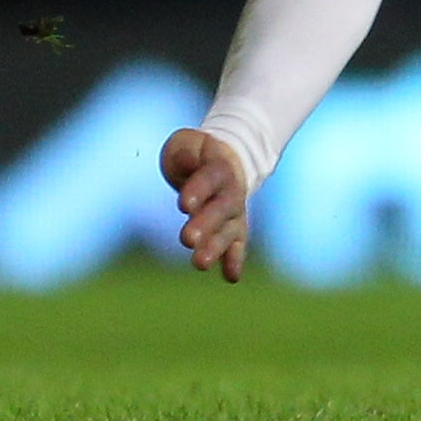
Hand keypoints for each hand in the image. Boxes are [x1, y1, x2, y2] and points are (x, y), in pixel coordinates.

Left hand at [159, 128, 251, 281]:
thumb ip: (184, 154)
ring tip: (199, 263)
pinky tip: (231, 277)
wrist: (225, 162)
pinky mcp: (234, 230)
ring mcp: (235, 212)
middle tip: (187, 239)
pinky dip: (235, 260)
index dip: (199, 190)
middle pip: (221, 208)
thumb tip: (185, 164)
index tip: (183, 205)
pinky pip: (237, 245)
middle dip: (205, 224)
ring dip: (216, 247)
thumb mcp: (185, 144)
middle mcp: (232, 191)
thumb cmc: (197, 153)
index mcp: (219, 166)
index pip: (210, 177)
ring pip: (229, 230)